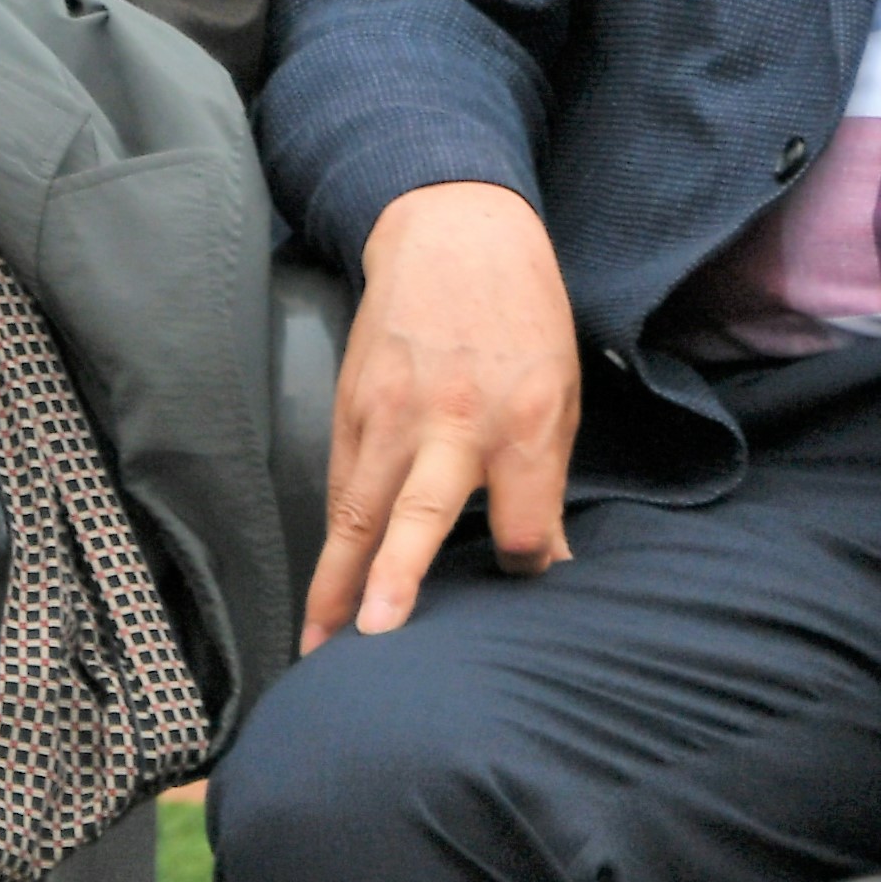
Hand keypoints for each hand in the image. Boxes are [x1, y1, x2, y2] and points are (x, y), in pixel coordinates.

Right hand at [305, 181, 580, 648]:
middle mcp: (453, 422)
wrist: (453, 236)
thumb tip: (544, 559)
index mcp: (524, 421)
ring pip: (357, 510)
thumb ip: (547, 480)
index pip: (523, 524)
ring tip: (319, 645)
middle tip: (376, 635)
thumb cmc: (522, 319)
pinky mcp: (352, 405)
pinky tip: (323, 591)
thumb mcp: (561, 392)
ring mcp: (391, 413)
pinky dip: (332, 539)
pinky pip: (342, 484)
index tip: (522, 567)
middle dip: (396, 577)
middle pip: (419, 512)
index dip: (524, 560)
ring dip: (336, 580)